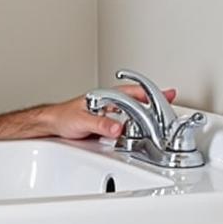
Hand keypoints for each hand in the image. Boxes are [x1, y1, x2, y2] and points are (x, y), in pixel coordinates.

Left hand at [40, 84, 176, 140]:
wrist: (51, 125)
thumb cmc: (63, 117)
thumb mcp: (82, 121)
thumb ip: (101, 125)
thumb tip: (118, 128)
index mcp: (106, 97)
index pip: (133, 92)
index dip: (150, 93)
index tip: (167, 94)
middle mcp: (109, 103)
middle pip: (137, 100)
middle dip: (154, 101)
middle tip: (171, 101)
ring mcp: (109, 114)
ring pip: (132, 112)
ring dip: (146, 114)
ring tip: (161, 118)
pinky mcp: (107, 125)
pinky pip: (126, 124)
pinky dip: (136, 126)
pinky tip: (141, 131)